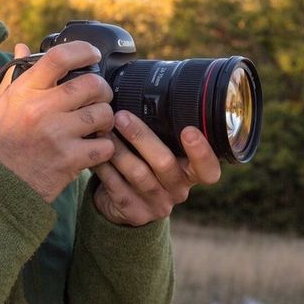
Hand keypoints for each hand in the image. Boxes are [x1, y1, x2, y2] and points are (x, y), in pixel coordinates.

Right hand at [0, 42, 115, 202]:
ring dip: (106, 119)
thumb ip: (14, 75)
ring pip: (103, 114)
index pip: (58, 58)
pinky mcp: (70, 159)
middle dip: (102, 89)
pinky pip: (105, 145)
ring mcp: (57, 134)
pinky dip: (105, 147)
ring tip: (97, 125)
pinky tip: (94, 148)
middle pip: (91, 84)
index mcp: (25, 92)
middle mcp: (41, 109)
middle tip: (99, 97)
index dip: (82, 51)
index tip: (93, 54)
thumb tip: (23, 48)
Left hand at [92, 110, 220, 225]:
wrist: (127, 204)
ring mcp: (156, 204)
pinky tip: (94, 150)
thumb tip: (146, 91)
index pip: (208, 168)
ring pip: (137, 173)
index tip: (188, 130)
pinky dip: (104, 165)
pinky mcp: (134, 213)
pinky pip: (116, 186)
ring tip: (102, 129)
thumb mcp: (162, 152)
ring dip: (118, 148)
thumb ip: (163, 133)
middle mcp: (178, 190)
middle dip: (141, 137)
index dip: (202, 151)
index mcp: (191, 173)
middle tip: (121, 116)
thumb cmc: (146, 166)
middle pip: (164, 163)